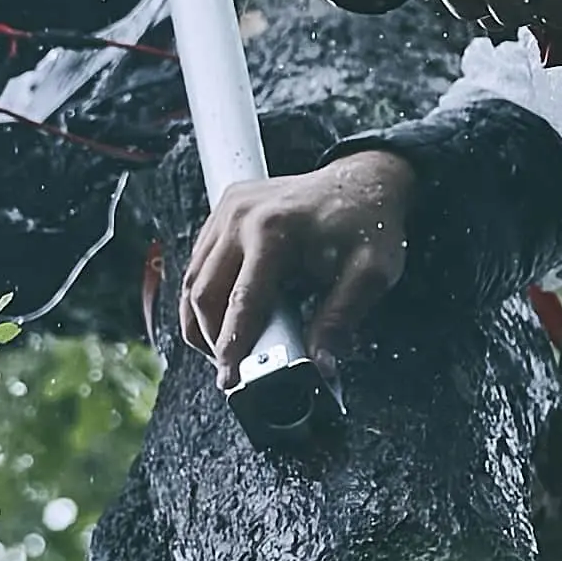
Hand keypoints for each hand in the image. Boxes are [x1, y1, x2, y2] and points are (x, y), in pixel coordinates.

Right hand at [183, 149, 418, 367]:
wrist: (364, 180)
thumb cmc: (369, 224)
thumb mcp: (370, 274)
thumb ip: (341, 320)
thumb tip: (320, 365)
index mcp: (273, 230)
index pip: (240, 302)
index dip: (232, 348)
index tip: (231, 380)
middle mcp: (240, 216)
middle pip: (202, 294)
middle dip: (212, 339)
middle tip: (232, 368)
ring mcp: (226, 210)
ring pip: (191, 280)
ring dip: (202, 320)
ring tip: (225, 348)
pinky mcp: (223, 211)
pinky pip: (199, 263)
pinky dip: (205, 295)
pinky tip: (225, 315)